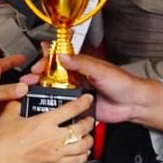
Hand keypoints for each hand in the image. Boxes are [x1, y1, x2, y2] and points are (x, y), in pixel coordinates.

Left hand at [0, 56, 28, 136]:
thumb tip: (23, 87)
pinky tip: (23, 116)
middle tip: (36, 83)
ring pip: (11, 101)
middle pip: (10, 85)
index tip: (23, 58)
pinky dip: (15, 117)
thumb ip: (5, 91)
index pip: (1, 65)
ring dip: (20, 101)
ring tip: (35, 100)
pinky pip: (7, 117)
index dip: (11, 60)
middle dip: (23, 83)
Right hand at [0, 94, 95, 162]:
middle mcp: (54, 137)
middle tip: (89, 119)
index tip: (87, 100)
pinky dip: (83, 156)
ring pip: (83, 146)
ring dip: (88, 139)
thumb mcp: (9, 115)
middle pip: (82, 128)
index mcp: (45, 122)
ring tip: (87, 135)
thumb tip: (19, 96)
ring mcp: (56, 153)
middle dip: (89, 122)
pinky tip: (82, 152)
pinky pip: (76, 161)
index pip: (71, 109)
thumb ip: (17, 103)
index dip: (83, 103)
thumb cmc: (3, 142)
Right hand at [23, 52, 162, 131]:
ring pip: (55, 89)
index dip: (47, 59)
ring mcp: (77, 92)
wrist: (133, 104)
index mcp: (82, 65)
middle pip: (53, 74)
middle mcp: (78, 77)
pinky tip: (42, 105)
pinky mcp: (79, 106)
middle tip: (29, 77)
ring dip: (42, 89)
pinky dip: (52, 104)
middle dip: (39, 75)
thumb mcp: (100, 69)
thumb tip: (62, 56)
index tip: (37, 62)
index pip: (60, 58)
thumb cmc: (123, 83)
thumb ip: (81, 63)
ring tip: (29, 90)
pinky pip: (63, 105)